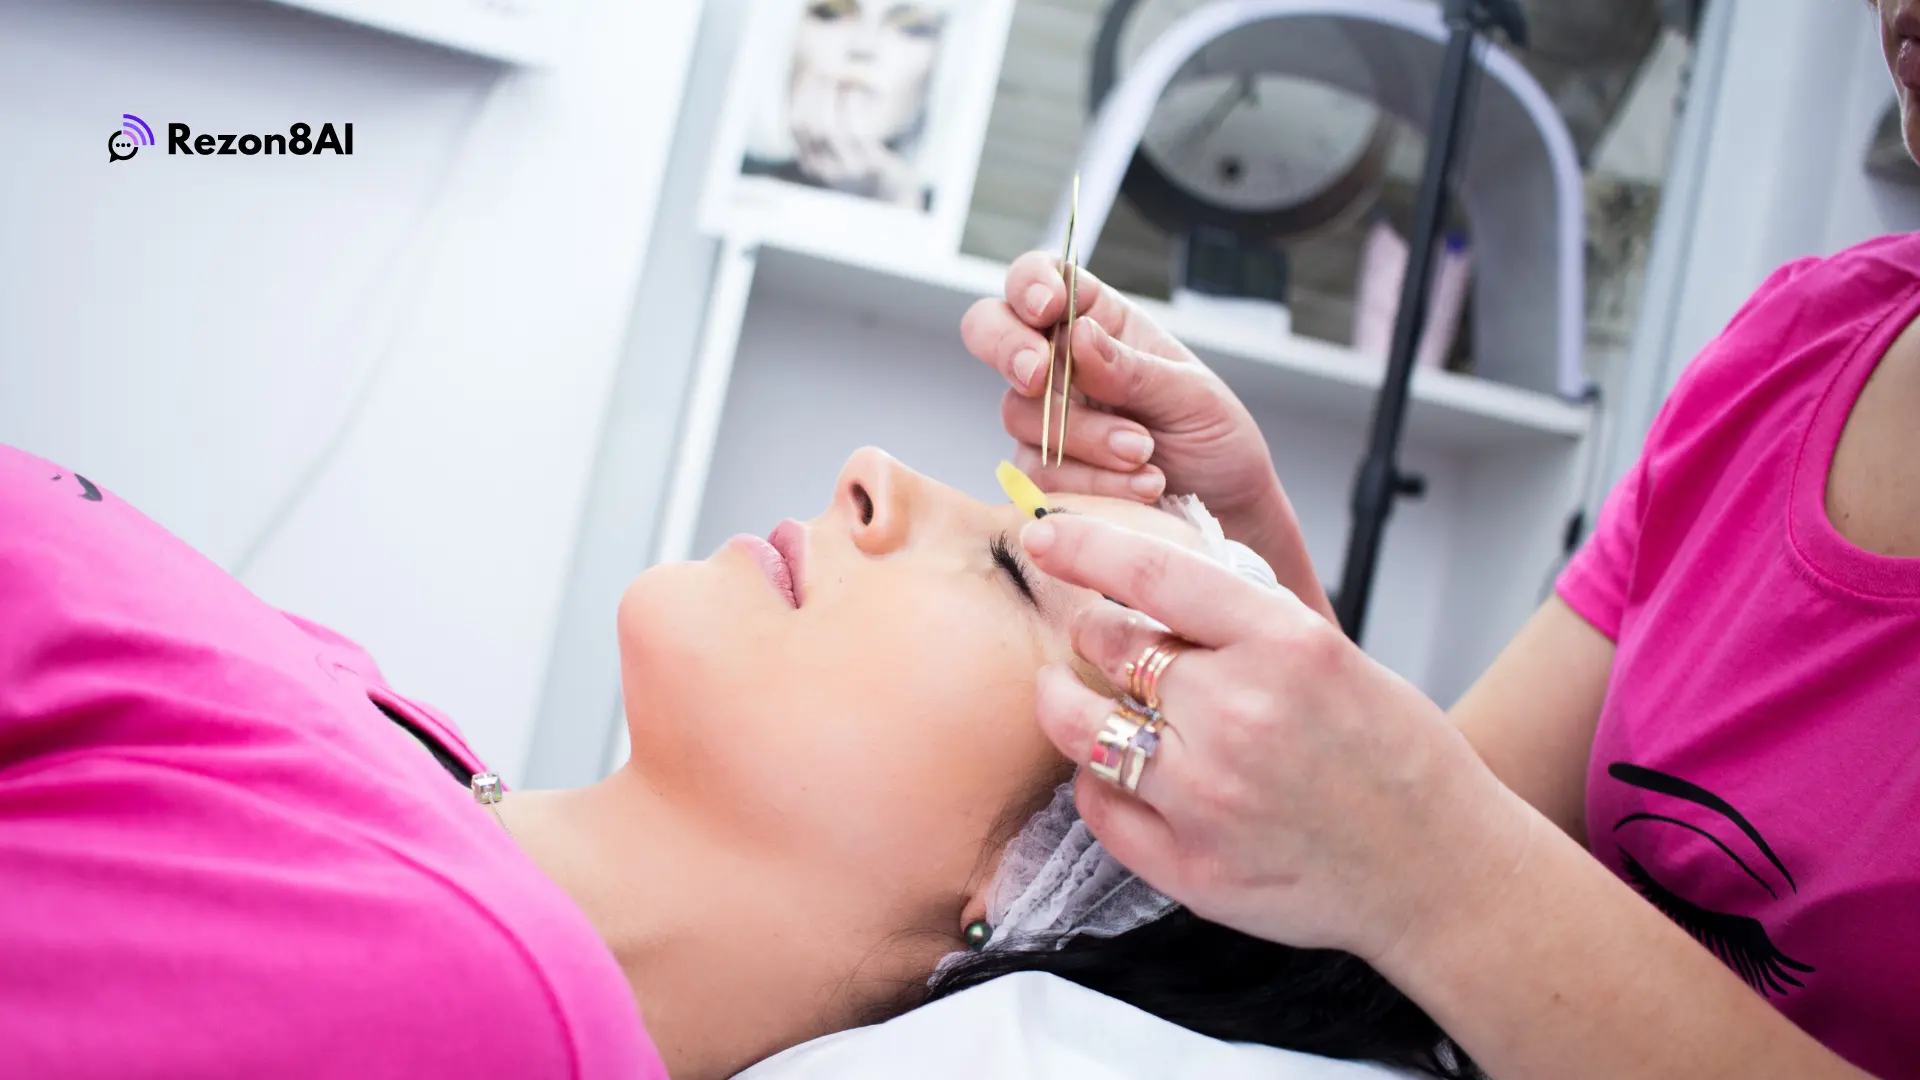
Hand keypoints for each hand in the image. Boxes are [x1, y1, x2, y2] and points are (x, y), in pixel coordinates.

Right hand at [789, 74, 918, 206]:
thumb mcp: (837, 144)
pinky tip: (859, 90)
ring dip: (836, 98)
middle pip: (811, 127)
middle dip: (817, 94)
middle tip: (827, 69)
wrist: (891, 189)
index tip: (811, 72)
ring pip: (832, 130)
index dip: (801, 97)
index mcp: (810, 161)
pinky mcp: (870, 168)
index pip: (795, 125)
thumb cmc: (861, 158)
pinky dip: (855, 107)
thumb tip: (816, 79)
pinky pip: (857, 133)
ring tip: (844, 76)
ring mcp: (847, 172)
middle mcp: (824, 170)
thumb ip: (824, 121)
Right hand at [962, 254, 1329, 618]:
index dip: (1029, 282)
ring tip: (1144, 453)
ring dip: (1083, 437)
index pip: (1041, 278)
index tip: (1045, 307)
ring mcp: (1045, 419)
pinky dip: (1091, 483)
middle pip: (990, 329)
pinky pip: (1038, 474)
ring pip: (1020, 412)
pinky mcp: (1043, 473)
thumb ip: (1132, 368)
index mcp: (1100, 323)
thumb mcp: (1192, 396)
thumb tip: (1078, 333)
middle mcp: (1060, 363)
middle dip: (1007, 347)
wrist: (1226, 513)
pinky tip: (1142, 488)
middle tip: (1038, 375)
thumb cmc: (1214, 440)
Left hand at [1017, 512, 1532, 961]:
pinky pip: (1100, 805)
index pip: (1151, 572)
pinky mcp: (1190, 864)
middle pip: (1106, 644)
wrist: (1442, 870)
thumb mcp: (1332, 655)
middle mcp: (1236, 713)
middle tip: (1102, 640)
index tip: (1043, 534)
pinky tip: (1123, 773)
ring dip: (1068, 704)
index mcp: (1283, 644)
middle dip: (1093, 633)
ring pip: (1080, 725)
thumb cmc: (1397, 757)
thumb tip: (1151, 590)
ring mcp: (1207, 794)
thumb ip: (1243, 624)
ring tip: (1076, 699)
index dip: (1083, 544)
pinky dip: (1099, 782)